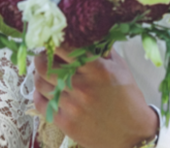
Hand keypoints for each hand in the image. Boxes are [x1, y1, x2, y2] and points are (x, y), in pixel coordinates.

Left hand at [33, 49, 157, 147]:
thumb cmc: (128, 99)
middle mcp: (81, 86)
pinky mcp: (65, 122)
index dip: (54, 42)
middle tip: (43, 57)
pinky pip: (41, 104)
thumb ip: (103, 50)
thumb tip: (86, 35)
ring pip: (40, 84)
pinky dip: (38, 94)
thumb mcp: (120, 68)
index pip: (65, 48)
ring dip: (38, 75)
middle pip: (45, 66)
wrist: (132, 134)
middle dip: (41, 58)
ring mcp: (71, 106)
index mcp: (96, 70)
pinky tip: (43, 91)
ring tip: (42, 73)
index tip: (52, 41)